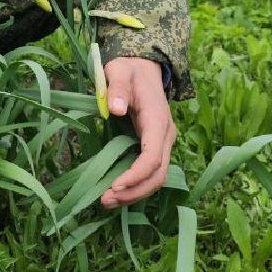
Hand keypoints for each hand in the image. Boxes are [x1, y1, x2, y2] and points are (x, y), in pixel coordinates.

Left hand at [100, 56, 176, 207]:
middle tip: (105, 201)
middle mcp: (165, 136)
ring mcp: (162, 143)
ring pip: (156, 178)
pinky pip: (149, 173)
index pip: (153, 157)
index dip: (136, 175)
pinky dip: (135, 186)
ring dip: (134, 194)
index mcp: (158, 120)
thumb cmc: (129, 71)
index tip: (115, 186)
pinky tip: (116, 193)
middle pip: (157, 175)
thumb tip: (114, 110)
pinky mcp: (154, 147)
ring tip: (106, 202)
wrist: (144, 69)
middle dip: (134, 191)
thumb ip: (117, 88)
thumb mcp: (120, 71)